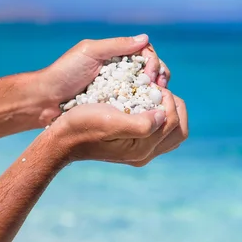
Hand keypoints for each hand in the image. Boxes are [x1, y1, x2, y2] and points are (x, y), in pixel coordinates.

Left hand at [34, 34, 170, 124]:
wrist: (45, 100)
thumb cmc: (64, 73)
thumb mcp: (89, 52)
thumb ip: (116, 45)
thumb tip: (145, 38)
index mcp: (116, 55)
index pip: (145, 53)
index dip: (153, 62)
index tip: (151, 75)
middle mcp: (120, 71)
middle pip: (151, 70)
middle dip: (160, 76)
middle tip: (160, 87)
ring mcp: (119, 90)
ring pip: (146, 88)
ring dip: (156, 92)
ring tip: (158, 99)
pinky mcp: (115, 107)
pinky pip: (135, 105)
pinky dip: (145, 106)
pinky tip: (150, 111)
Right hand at [47, 88, 187, 165]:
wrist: (62, 139)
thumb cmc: (83, 126)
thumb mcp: (110, 121)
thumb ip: (141, 123)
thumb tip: (164, 115)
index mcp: (142, 149)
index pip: (173, 123)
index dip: (169, 101)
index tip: (153, 87)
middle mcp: (145, 154)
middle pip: (179, 131)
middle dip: (176, 107)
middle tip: (160, 91)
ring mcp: (140, 151)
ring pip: (172, 132)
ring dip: (170, 111)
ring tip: (155, 96)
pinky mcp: (134, 145)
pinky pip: (160, 132)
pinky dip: (160, 116)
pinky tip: (146, 103)